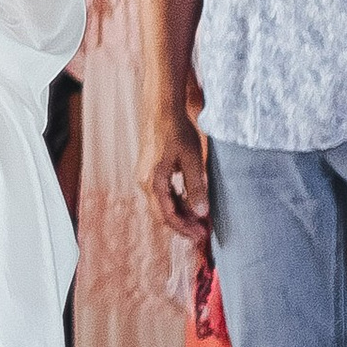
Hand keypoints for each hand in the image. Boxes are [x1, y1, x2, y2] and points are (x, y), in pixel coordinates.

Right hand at [142, 102, 211, 244]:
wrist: (162, 109)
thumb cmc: (177, 131)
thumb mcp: (192, 160)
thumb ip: (196, 187)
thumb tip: (201, 213)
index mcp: (153, 182)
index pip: (168, 216)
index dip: (185, 229)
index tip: (202, 237)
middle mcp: (144, 182)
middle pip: (162, 214)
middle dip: (182, 225)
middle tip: (202, 233)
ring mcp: (144, 176)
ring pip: (161, 204)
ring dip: (179, 214)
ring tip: (199, 219)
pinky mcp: (148, 170)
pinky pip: (160, 194)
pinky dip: (175, 201)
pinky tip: (189, 201)